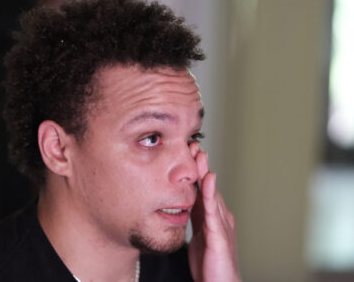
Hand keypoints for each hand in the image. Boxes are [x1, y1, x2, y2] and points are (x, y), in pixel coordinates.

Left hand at [188, 142, 240, 281]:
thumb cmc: (211, 263)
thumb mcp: (199, 235)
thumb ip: (195, 217)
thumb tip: (185, 201)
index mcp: (211, 217)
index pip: (203, 189)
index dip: (195, 171)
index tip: (186, 152)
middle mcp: (219, 217)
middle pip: (208, 187)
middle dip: (200, 166)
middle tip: (192, 145)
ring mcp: (222, 226)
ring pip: (212, 195)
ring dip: (206, 174)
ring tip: (199, 156)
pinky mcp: (220, 238)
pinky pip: (214, 214)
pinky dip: (211, 196)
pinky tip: (208, 182)